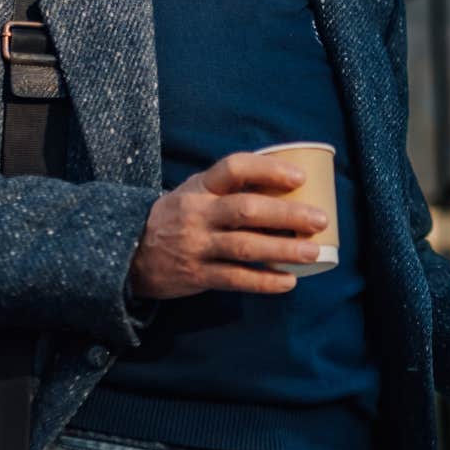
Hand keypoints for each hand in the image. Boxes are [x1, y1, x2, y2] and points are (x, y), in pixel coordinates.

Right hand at [127, 152, 330, 300]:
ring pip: (245, 248)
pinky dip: (265, 281)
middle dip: (288, 215)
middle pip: (247, 210)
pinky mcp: (196, 276)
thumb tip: (290, 187)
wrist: (129, 252)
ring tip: (313, 253)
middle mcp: (198, 213)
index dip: (269, 170)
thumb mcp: (196, 192)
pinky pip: (236, 279)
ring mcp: (196, 246)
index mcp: (200, 186)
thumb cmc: (178, 216)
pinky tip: (289, 281)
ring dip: (283, 251)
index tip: (299, 178)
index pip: (234, 168)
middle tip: (320, 220)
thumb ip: (231, 188)